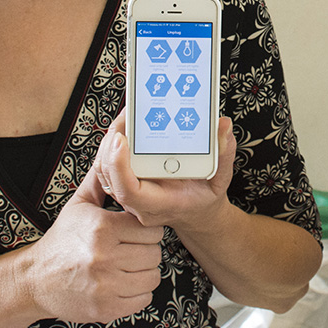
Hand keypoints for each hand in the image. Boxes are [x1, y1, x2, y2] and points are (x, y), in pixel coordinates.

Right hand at [18, 144, 163, 324]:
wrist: (35, 279)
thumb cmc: (62, 239)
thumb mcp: (79, 205)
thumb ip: (101, 177)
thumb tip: (114, 142)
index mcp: (102, 228)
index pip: (150, 229)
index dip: (145, 230)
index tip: (133, 231)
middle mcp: (104, 257)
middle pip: (154, 253)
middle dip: (145, 250)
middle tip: (128, 249)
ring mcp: (105, 286)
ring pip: (152, 277)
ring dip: (143, 272)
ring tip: (125, 265)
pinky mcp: (106, 309)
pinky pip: (143, 299)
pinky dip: (136, 293)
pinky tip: (120, 283)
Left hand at [97, 109, 235, 233]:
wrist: (196, 213)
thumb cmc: (204, 198)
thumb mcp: (221, 179)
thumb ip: (224, 155)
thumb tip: (222, 126)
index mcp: (160, 204)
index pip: (128, 190)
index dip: (119, 165)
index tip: (122, 139)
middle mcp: (139, 202)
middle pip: (110, 175)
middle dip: (112, 142)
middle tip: (128, 114)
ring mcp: (129, 195)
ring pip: (104, 170)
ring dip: (110, 141)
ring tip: (127, 116)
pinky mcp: (125, 183)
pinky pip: (107, 167)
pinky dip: (111, 145)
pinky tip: (125, 126)